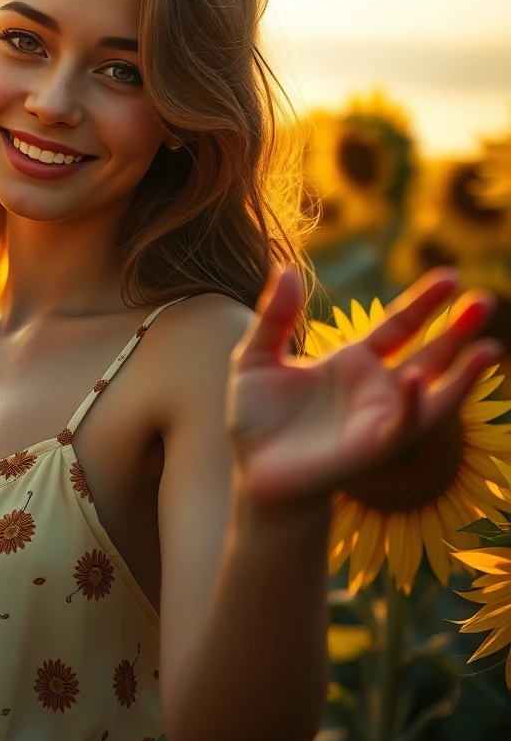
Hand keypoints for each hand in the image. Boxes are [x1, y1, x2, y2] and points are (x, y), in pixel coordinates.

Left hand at [227, 264, 504, 508]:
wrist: (254, 471)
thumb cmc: (257, 419)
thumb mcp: (256, 357)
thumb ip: (273, 316)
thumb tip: (287, 270)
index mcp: (353, 362)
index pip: (399, 325)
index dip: (425, 303)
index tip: (451, 276)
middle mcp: (377, 388)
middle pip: (430, 352)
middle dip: (459, 329)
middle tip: (485, 301)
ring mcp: (381, 417)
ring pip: (435, 391)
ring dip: (465, 373)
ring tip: (491, 348)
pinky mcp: (374, 446)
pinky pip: (404, 424)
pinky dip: (414, 404)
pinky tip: (418, 379)